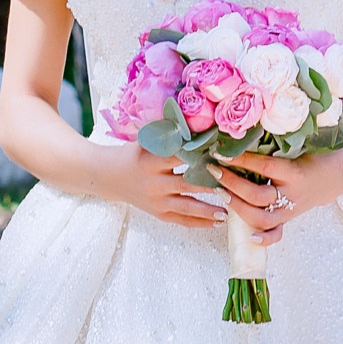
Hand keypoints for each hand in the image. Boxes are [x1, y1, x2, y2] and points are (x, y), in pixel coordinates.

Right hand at [102, 143, 228, 228]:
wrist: (110, 176)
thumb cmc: (134, 153)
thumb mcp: (147, 140)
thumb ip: (170, 133)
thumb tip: (199, 121)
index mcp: (150, 161)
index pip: (179, 158)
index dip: (200, 156)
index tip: (221, 154)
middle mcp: (153, 183)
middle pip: (186, 184)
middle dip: (210, 185)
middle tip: (232, 184)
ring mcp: (156, 201)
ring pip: (186, 207)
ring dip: (208, 209)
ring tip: (229, 210)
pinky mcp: (158, 214)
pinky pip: (182, 220)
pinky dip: (200, 222)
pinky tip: (217, 222)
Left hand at [210, 152, 342, 246]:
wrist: (333, 176)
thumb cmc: (312, 156)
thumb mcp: (298, 147)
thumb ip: (275, 146)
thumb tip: (242, 135)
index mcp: (294, 173)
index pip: (264, 167)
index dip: (242, 160)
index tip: (221, 153)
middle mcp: (292, 194)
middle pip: (258, 196)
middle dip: (233, 184)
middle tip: (215, 171)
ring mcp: (290, 210)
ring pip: (261, 218)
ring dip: (238, 207)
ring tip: (221, 193)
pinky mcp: (288, 220)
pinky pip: (276, 234)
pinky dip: (263, 239)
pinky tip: (249, 237)